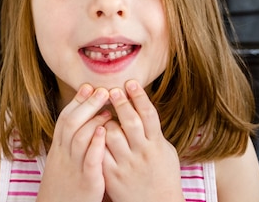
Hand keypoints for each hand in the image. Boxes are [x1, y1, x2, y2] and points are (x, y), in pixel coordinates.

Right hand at [37, 84, 110, 201]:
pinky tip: (104, 133)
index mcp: (59, 148)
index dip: (76, 102)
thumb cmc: (65, 185)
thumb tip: (85, 123)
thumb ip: (71, 143)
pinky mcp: (86, 182)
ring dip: (93, 120)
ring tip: (108, 108)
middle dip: (86, 105)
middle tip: (102, 89)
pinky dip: (96, 145)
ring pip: (79, 138)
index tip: (88, 86)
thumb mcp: (63, 161)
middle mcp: (63, 154)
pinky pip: (89, 161)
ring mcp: (73, 167)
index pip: (65, 119)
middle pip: (72, 123)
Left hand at [103, 80, 183, 201]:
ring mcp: (126, 164)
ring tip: (102, 114)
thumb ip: (152, 131)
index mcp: (157, 145)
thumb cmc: (161, 175)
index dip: (140, 97)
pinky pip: (100, 151)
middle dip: (121, 103)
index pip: (149, 115)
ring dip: (105, 120)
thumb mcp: (164, 152)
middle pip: (131, 121)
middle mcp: (142, 153)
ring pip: (112, 134)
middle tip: (112, 89)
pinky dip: (95, 139)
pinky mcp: (111, 174)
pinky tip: (93, 131)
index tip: (130, 82)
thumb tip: (141, 105)